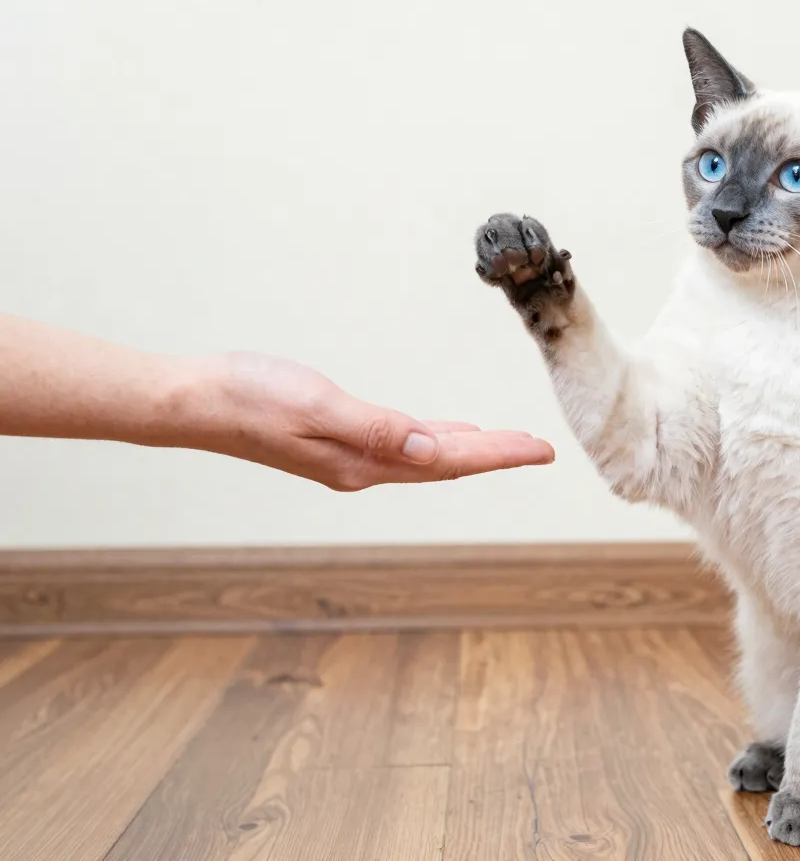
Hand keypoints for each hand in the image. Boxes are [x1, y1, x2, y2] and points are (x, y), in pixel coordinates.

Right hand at [177, 352, 554, 489]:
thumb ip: (375, 428)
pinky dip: (432, 438)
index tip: (542, 450)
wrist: (193, 401)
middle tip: (539, 448)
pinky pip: (402, 444)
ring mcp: (350, 456)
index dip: (500, 454)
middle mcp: (364, 466)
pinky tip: (440, 431)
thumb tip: (431, 447)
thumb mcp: (316, 405)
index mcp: (365, 461)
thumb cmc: (248, 398)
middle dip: (496, 455)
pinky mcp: (336, 439)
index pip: (449, 459)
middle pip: (446, 463)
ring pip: (426, 456)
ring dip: (468, 449)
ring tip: (505, 443)